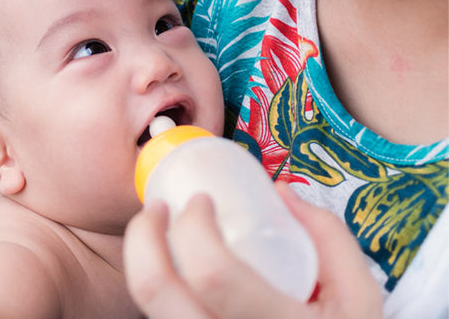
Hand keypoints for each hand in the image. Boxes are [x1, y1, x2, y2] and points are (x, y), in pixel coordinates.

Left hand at [123, 182, 382, 318]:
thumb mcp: (359, 302)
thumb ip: (330, 240)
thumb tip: (283, 194)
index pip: (211, 271)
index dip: (193, 225)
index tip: (200, 201)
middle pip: (155, 288)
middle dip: (144, 235)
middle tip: (156, 210)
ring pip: (147, 307)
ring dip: (141, 261)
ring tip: (154, 236)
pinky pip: (158, 318)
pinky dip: (156, 291)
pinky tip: (168, 273)